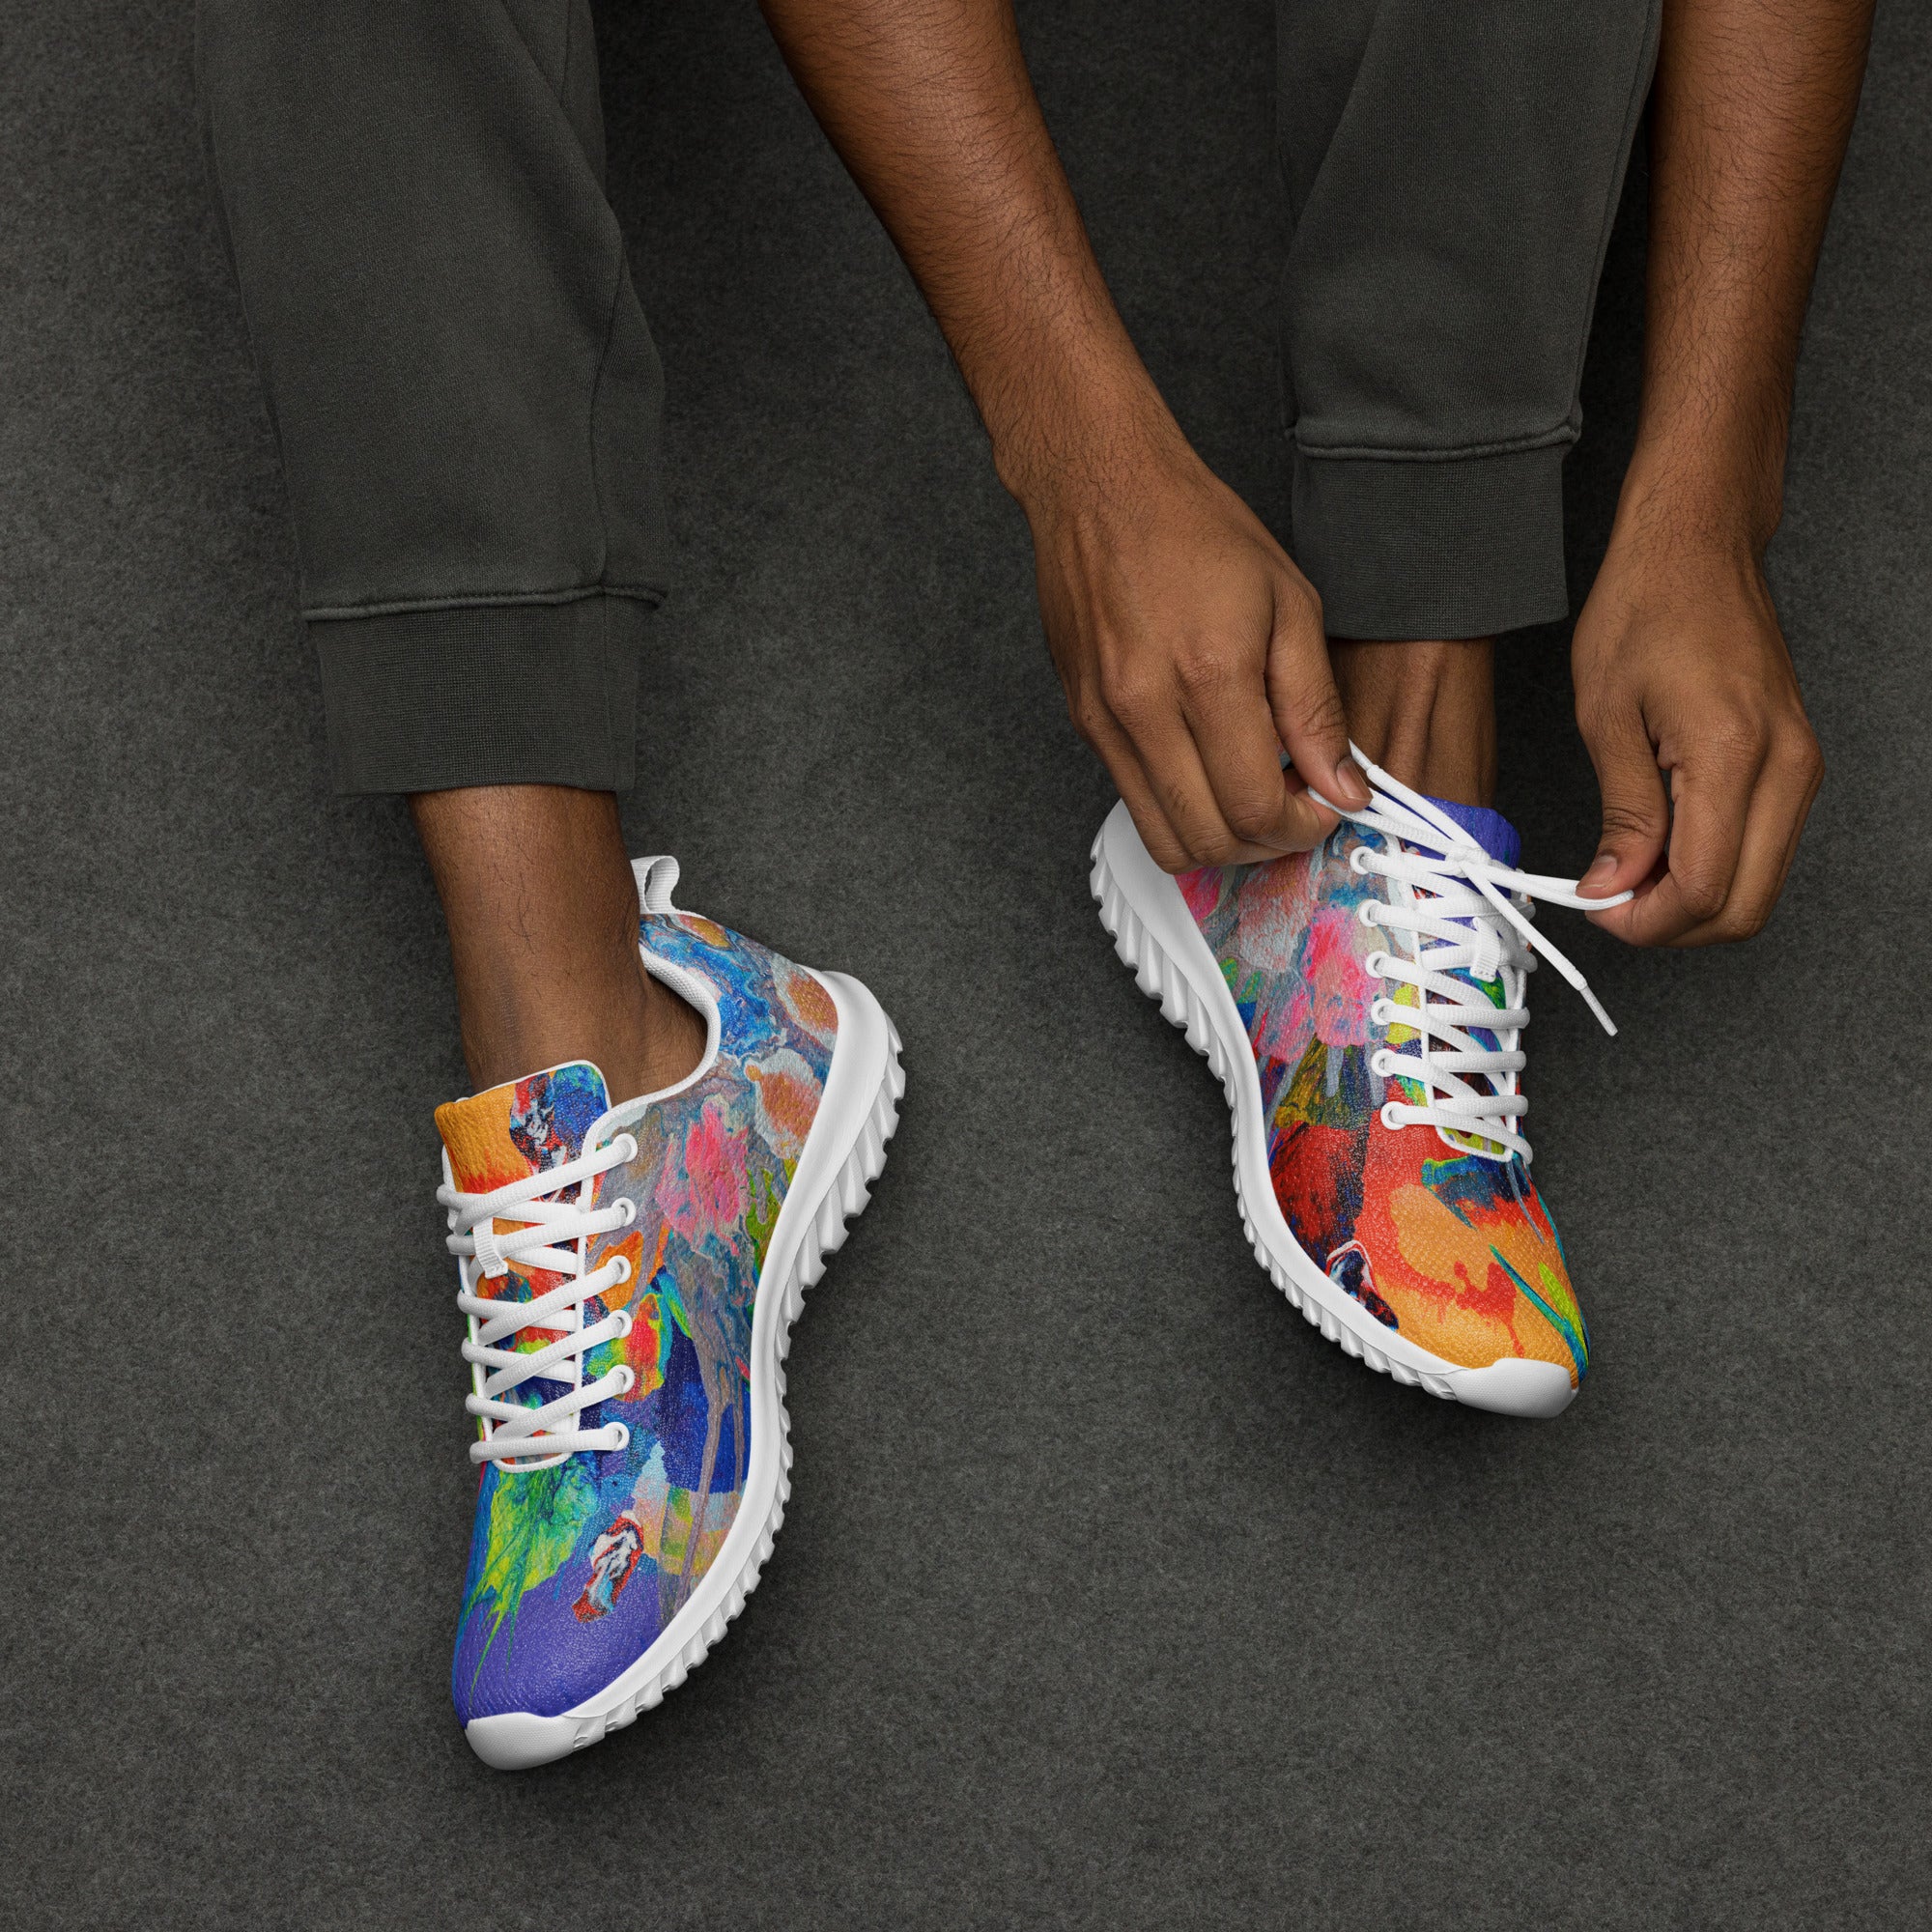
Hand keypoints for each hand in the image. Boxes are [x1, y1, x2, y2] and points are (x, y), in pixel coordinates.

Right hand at [1013, 396, 1368, 870]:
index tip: (1325, 803)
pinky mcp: (1084, 724)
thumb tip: (1343, 788)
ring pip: (1166, 840)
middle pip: (1211, 840)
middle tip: (1295, 806)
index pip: (1256, 807)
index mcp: (1210, 676)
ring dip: (1220, 840)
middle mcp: (1147, 709)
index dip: (1303, 825)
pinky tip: (1210, 771)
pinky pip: (1134, 803)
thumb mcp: (1290, 605)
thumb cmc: (1196, 530)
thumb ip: (1316, 708)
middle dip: (1266, 843)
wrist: (1100, 488)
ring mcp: (1106, 722)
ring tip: (1252, 796)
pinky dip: (1180, 810)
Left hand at [1572, 510, 1822, 945]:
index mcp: (1735, 755)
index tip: (1596, 908)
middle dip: (1673, 924)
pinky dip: (1713, 865)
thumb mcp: (1606, 716)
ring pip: (1760, 884)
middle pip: (1746, 906)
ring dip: (1693, 899)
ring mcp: (1801, 765)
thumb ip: (1623, 813)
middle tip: (1610, 901)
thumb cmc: (1645, 607)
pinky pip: (1763, 845)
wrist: (1697, 545)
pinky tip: (1661, 845)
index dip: (1647, 921)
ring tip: (1627, 870)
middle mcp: (1786, 767)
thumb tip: (1615, 886)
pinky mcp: (1796, 761)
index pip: (1706, 889)